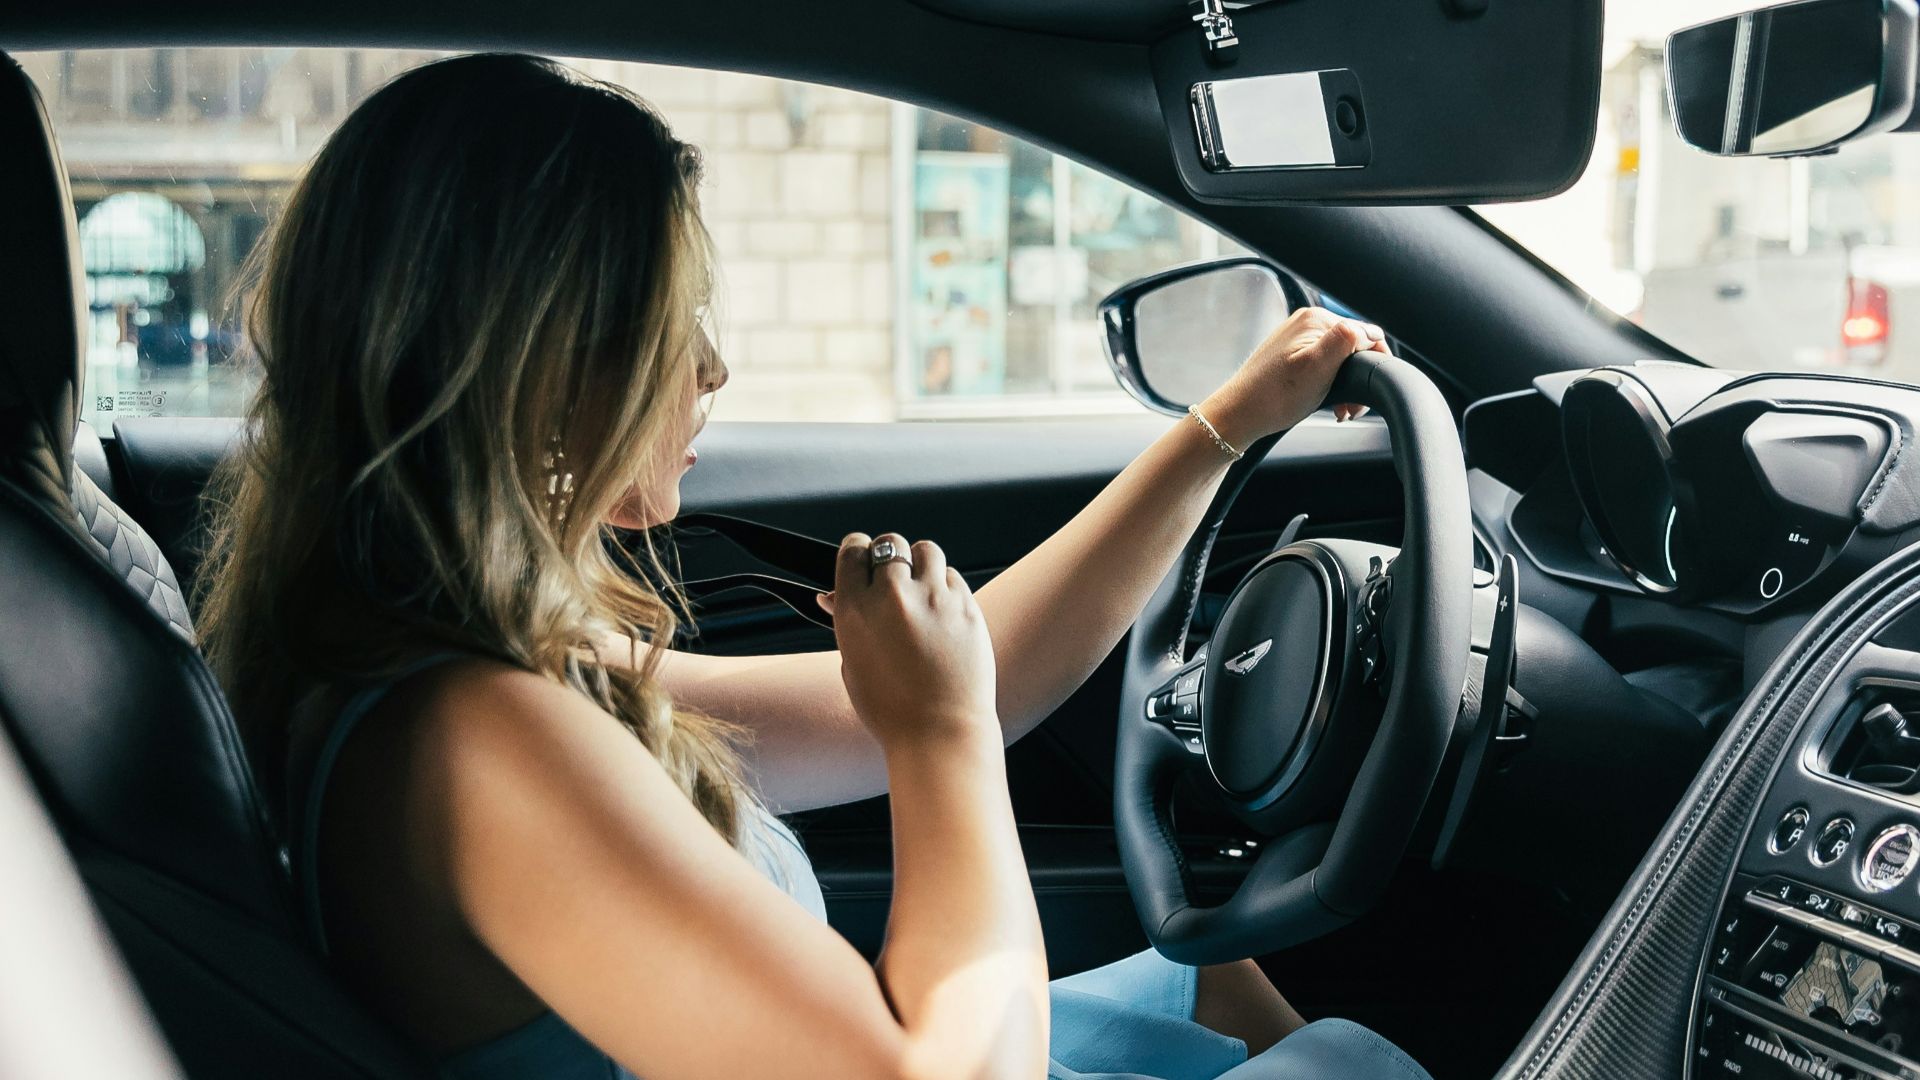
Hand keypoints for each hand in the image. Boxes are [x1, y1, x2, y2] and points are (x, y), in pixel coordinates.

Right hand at [816, 533, 997, 749]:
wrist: (939, 732)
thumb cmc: (889, 708)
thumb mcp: (852, 665)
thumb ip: (847, 624)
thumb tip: (833, 595)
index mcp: (854, 610)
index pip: (852, 549)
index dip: (857, 551)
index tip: (862, 561)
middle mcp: (892, 596)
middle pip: (889, 542)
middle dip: (889, 556)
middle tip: (892, 577)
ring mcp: (933, 598)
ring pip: (926, 550)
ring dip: (920, 563)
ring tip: (920, 588)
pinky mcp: (966, 605)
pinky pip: (953, 576)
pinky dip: (945, 586)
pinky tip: (942, 610)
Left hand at [1197, 307, 1390, 449]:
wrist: (1240, 415)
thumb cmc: (1274, 396)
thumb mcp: (1318, 367)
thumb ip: (1347, 340)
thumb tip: (1371, 330)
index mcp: (1316, 319)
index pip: (1366, 334)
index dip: (1373, 364)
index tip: (1365, 391)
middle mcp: (1306, 323)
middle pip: (1353, 348)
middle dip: (1358, 378)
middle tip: (1351, 408)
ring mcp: (1297, 339)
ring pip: (1340, 360)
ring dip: (1346, 386)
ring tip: (1340, 409)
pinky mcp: (1291, 355)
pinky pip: (1323, 366)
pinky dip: (1330, 386)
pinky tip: (1327, 403)